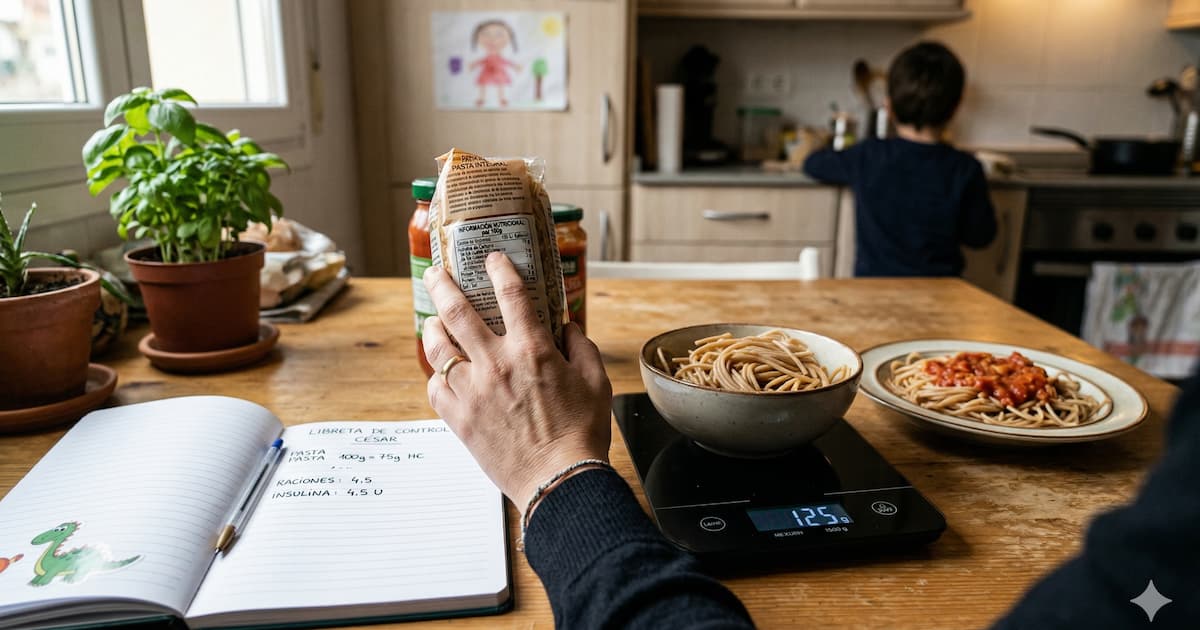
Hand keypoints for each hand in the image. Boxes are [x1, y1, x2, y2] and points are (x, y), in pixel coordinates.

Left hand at [422, 252, 612, 508]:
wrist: (559, 481)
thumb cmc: (581, 434)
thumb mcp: (596, 382)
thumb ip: (581, 347)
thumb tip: (568, 327)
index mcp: (533, 350)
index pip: (512, 294)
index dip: (500, 269)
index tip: (493, 259)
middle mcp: (497, 364)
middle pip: (457, 311)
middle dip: (444, 284)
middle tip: (438, 272)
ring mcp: (473, 391)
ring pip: (438, 347)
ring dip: (433, 327)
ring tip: (433, 320)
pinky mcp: (459, 419)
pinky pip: (435, 386)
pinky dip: (437, 375)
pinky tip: (443, 372)